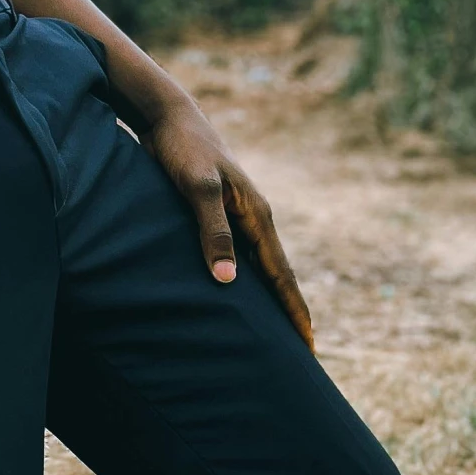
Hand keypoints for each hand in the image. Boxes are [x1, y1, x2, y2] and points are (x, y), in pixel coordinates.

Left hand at [144, 93, 313, 348]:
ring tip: (268, 336)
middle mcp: (252, 220)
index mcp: (257, 216)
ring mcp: (235, 218)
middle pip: (275, 278)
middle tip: (297, 357)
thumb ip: (213, 230)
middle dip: (287, 315)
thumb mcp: (197, 188)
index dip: (293, 313)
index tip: (307, 347)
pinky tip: (229, 298)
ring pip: (254, 269)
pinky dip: (237, 282)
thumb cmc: (183, 150)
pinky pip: (233, 257)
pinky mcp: (213, 215)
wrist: (168, 118)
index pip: (280, 276)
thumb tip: (228, 280)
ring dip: (263, 301)